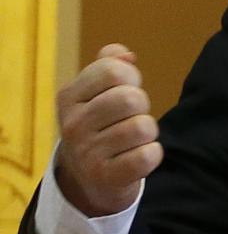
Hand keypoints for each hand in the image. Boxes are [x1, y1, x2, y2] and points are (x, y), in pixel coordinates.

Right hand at [55, 45, 160, 217]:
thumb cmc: (100, 124)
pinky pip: (148, 156)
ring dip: (148, 132)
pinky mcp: (106, 177)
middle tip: (130, 118)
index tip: (124, 90)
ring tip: (132, 140)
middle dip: (142, 106)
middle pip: (131, 99)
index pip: (113, 70)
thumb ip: (110, 66)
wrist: (86, 177)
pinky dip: (152, 154)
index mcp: (69, 97)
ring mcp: (86, 153)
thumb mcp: (94, 91)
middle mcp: (72, 124)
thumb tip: (127, 55)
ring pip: (143, 127)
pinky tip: (137, 156)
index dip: (131, 77)